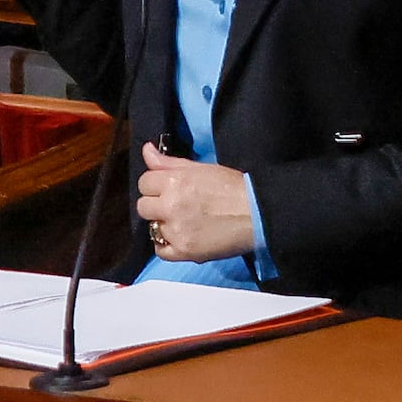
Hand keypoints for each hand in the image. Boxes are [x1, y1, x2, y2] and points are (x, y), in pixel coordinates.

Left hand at [133, 143, 257, 262]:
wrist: (258, 213)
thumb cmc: (234, 188)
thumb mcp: (201, 168)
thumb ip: (169, 162)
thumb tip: (147, 151)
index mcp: (175, 182)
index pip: (144, 182)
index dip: (155, 185)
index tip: (167, 188)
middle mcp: (172, 206)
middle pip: (143, 206)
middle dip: (156, 204)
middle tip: (175, 205)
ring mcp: (177, 230)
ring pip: (152, 228)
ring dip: (164, 224)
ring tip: (183, 220)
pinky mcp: (185, 251)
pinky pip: (160, 250)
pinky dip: (167, 245)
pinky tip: (181, 236)